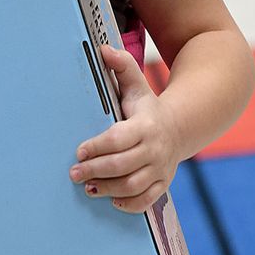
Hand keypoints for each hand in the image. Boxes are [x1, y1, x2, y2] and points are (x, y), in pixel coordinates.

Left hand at [70, 45, 178, 215]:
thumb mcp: (136, 85)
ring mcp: (160, 168)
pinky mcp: (162, 184)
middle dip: (96, 171)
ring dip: (108, 189)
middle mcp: (155, 149)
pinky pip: (146, 201)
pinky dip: (129, 205)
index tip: (79, 150)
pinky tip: (111, 200)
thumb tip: (102, 49)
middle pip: (123, 166)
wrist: (179, 128)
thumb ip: (121, 66)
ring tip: (89, 187)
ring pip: (133, 186)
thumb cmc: (147, 108)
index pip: (119, 139)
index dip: (97, 146)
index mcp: (146, 125)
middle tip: (75, 173)